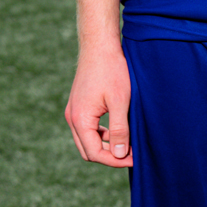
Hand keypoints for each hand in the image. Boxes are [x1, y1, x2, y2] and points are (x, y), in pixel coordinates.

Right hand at [64, 45, 132, 167]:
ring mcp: (73, 111)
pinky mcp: (78, 106)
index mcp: (80, 119)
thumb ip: (120, 130)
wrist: (99, 46)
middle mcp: (72, 118)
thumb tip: (120, 155)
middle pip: (88, 151)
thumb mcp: (120, 101)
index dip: (115, 160)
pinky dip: (101, 134)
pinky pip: (87, 129)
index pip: (95, 153)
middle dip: (109, 156)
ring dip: (106, 145)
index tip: (134, 158)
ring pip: (87, 141)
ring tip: (128, 142)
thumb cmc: (112, 70)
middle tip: (132, 153)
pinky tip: (118, 129)